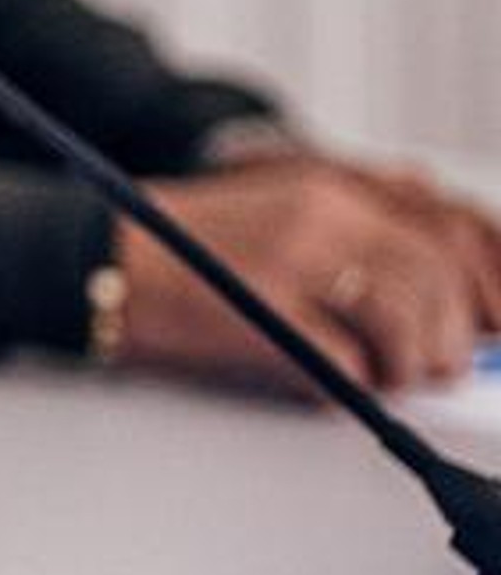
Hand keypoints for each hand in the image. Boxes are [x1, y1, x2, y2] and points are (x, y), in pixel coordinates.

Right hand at [134, 160, 480, 392]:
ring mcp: (293, 262)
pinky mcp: (265, 313)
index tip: (491, 321)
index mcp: (335, 187)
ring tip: (388, 377)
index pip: (452, 227)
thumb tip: (444, 279)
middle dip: (453, 333)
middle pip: (436, 277)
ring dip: (408, 364)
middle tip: (441, 363)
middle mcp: (323, 216)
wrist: (110, 257)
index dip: (486, 282)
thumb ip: (364, 224)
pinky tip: (329, 384)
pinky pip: (346, 362)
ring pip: (404, 320)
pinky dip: (350, 387)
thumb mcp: (286, 203)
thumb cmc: (195, 244)